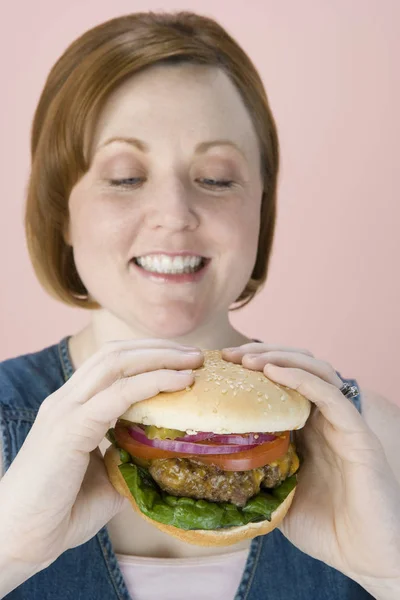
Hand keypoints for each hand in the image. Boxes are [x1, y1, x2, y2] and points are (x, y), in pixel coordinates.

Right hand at [0, 339, 202, 568]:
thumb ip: (128, 455)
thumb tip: (161, 452)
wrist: (20, 539)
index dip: (149, 354)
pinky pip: (117, 394)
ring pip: (116, 362)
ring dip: (160, 357)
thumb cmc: (61, 511)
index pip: (112, 362)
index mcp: (73, 406)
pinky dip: (152, 381)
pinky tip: (179, 382)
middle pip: (116, 353)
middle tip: (197, 354)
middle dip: (160, 348)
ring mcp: (65, 409)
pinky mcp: (69, 427)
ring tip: (193, 360)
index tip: (184, 361)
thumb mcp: (105, 474)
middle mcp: (67, 399)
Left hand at [222, 343, 399, 581]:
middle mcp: (325, 420)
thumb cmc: (327, 530)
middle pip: (297, 367)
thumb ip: (257, 481)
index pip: (282, 384)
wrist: (368, 559)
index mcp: (307, 430)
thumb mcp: (279, 500)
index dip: (254, 369)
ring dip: (280, 358)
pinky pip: (330, 396)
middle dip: (263, 354)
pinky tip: (275, 372)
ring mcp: (342, 424)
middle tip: (229, 356)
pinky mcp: (358, 434)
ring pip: (315, 371)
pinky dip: (302, 378)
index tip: (222, 366)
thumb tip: (214, 476)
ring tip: (249, 359)